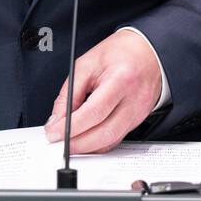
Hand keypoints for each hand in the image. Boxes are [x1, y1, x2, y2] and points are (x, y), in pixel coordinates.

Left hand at [44, 30, 162, 153]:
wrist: (147, 52)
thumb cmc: (119, 53)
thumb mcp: (86, 64)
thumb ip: (69, 93)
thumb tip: (56, 120)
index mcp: (121, 79)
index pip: (94, 112)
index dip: (71, 127)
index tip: (53, 133)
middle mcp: (134, 99)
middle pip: (105, 133)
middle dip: (78, 144)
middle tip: (58, 143)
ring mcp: (139, 112)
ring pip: (111, 141)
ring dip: (88, 148)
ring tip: (69, 144)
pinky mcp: (139, 120)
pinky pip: (117, 138)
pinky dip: (99, 144)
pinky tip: (86, 141)